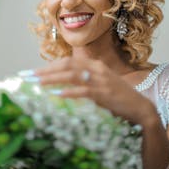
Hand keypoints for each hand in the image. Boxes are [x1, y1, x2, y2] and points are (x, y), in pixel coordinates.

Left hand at [23, 57, 155, 125]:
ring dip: (53, 78)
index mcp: (95, 64)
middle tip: (29, 76)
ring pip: (72, 75)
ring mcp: (101, 80)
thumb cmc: (118, 96)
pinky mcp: (104, 93)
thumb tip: (62, 84)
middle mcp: (97, 68)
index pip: (68, 61)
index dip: (50, 66)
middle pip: (67, 65)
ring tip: (37, 83)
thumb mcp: (101, 83)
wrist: (140, 107)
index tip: (35, 72)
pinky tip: (57, 94)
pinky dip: (69, 92)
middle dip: (46, 70)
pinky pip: (83, 90)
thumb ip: (85, 80)